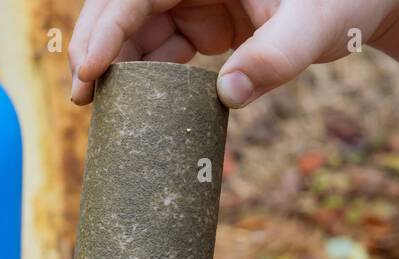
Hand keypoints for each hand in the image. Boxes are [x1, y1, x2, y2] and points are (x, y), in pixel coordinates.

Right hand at [69, 0, 398, 108]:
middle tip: (81, 96)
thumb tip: (226, 96)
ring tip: (97, 108)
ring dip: (114, 66)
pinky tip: (133, 107)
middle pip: (121, 6)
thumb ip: (277, 57)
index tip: (89, 70)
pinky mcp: (202, 22)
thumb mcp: (318, 26)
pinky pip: (158, 47)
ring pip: (134, 28)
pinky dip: (143, 76)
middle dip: (96, 47)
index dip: (106, 28)